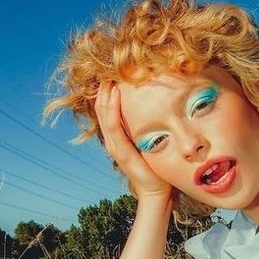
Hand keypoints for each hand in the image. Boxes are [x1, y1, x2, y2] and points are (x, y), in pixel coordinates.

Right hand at [94, 82, 172, 202]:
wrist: (158, 191)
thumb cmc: (157, 167)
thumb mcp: (149, 142)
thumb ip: (146, 128)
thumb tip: (156, 106)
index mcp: (118, 137)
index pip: (107, 109)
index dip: (107, 90)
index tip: (114, 72)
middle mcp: (113, 141)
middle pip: (101, 108)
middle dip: (103, 88)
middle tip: (108, 67)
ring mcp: (115, 147)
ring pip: (104, 114)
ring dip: (105, 93)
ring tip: (107, 75)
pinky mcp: (122, 153)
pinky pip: (113, 126)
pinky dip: (112, 108)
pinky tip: (114, 94)